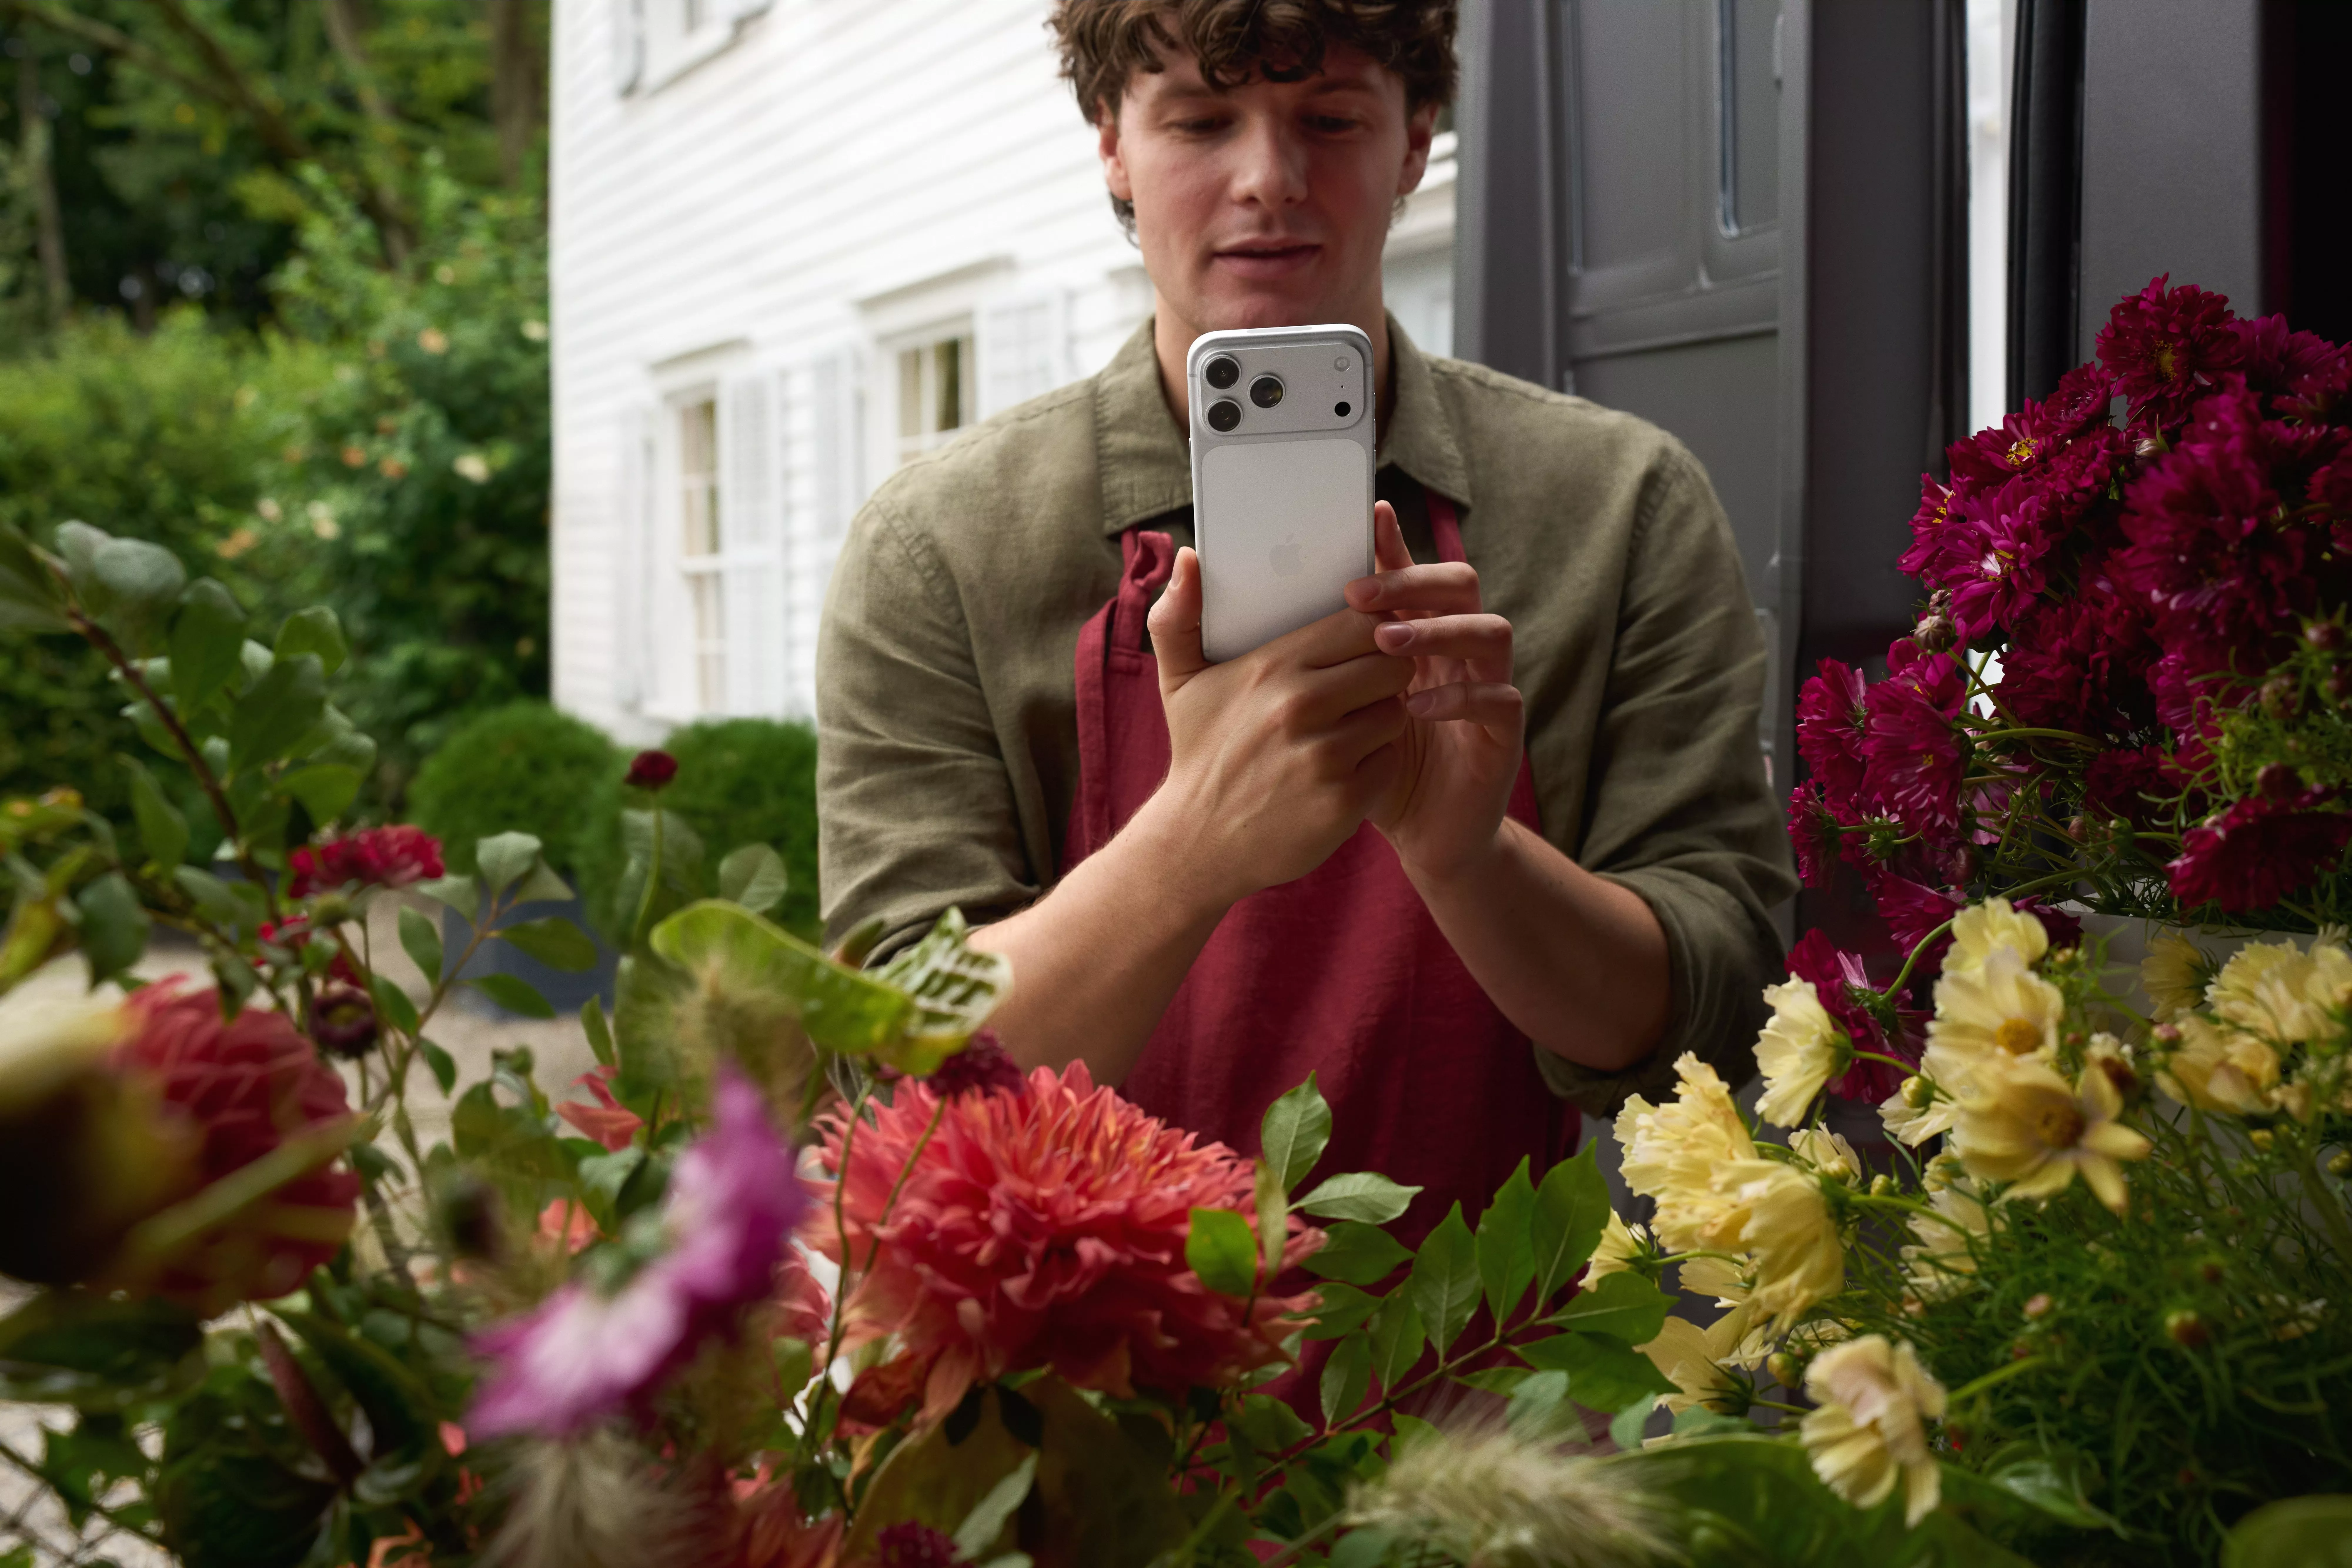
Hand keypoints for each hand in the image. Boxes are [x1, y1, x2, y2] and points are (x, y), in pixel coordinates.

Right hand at [1144, 545, 1414, 905]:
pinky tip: (1346, 766)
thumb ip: (1180, 615)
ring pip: (1396, 711)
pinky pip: (1389, 760)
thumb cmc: (1199, 752)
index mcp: (1273, 667)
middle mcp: (1301, 706)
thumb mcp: (1179, 681)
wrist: (1199, 843)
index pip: (1360, 621)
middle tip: (1364, 684)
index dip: (1372, 626)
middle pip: (1391, 662)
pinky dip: (1376, 762)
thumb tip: (1188, 558)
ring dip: (1383, 716)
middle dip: (1385, 670)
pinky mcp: (1345, 800)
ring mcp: (1325, 755)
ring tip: (1351, 725)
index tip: (1364, 640)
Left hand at [1346, 501, 1524, 884]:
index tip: (1369, 516)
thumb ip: (1315, 663)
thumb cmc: (1369, 765)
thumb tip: (1268, 615)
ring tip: (1389, 642)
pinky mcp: (1503, 733)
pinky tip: (1415, 707)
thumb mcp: (1334, 709)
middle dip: (1417, 580)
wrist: (1421, 835)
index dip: (1396, 545)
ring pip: (1490, 632)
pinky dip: (1460, 696)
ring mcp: (1488, 687)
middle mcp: (1458, 652)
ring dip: (1440, 631)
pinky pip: (1499, 698)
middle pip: (1461, 586)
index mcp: (1419, 637)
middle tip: (1363, 595)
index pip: (1413, 576)